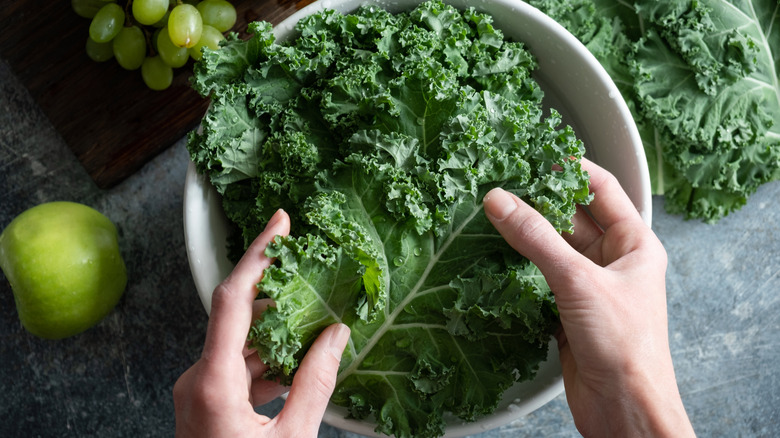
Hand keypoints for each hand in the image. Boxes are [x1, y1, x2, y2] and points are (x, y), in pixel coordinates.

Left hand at [173, 209, 350, 437]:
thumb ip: (318, 382)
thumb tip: (339, 335)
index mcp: (212, 383)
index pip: (231, 298)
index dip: (258, 254)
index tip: (280, 221)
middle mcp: (196, 378)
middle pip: (238, 318)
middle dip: (280, 299)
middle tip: (317, 281)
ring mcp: (197, 390)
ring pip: (240, 344)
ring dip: (277, 335)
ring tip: (318, 327)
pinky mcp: (204, 401)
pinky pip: (237, 367)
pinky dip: (268, 361)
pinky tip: (299, 365)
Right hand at [483, 159, 693, 436]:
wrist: (624, 409)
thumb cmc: (627, 347)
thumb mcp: (578, 280)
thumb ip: (536, 238)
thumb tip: (501, 201)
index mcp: (634, 244)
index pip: (601, 188)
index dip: (570, 167)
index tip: (535, 154)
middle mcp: (613, 262)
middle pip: (570, 217)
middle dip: (537, 201)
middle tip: (501, 184)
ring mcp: (589, 287)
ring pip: (551, 248)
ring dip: (524, 235)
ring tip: (490, 215)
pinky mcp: (567, 311)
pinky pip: (539, 278)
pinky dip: (518, 268)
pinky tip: (495, 258)